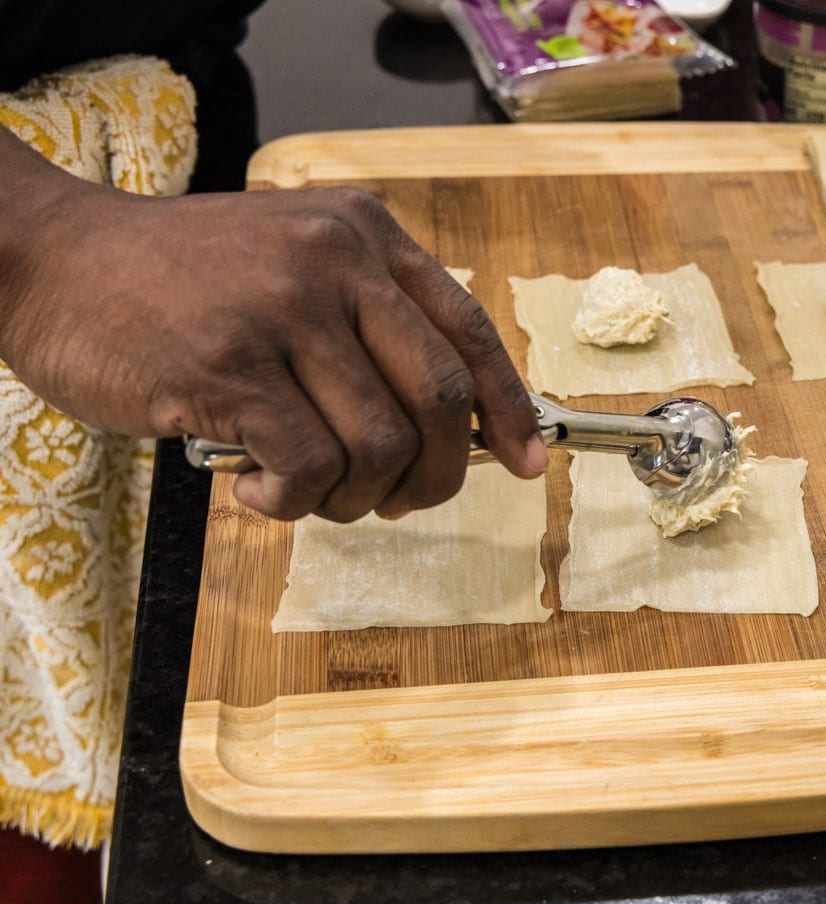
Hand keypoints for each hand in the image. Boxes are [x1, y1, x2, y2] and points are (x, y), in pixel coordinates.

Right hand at [0, 159, 545, 521]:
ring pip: (381, 445)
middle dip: (442, 474)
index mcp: (364, 233)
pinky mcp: (231, 368)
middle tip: (404, 501)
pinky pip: (310, 467)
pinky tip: (258, 489)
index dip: (508, 407)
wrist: (53, 262)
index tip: (526, 461)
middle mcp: (336, 261)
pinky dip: (295, 501)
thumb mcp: (292, 259)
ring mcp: (284, 311)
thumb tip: (452, 423)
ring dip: (357, 496)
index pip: (470, 329)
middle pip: (442, 399)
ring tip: (311, 491)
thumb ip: (367, 321)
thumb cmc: (178, 279)